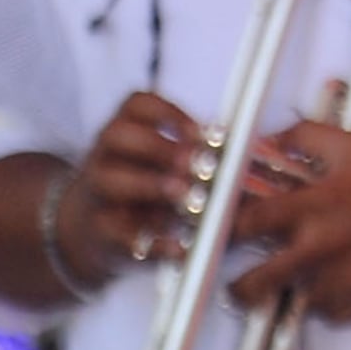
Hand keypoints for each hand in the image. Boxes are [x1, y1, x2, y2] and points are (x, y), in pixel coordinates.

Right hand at [64, 91, 209, 283]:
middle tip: (195, 163)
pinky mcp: (100, 232)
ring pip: (109, 180)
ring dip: (149, 184)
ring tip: (183, 195)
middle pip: (118, 136)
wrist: (93, 229)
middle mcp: (105, 155)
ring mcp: (97, 192)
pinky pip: (117, 233)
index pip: (138, 104)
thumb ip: (199, 153)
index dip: (168, 112)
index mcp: (125, 130)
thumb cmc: (144, 186)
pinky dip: (148, 240)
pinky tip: (177, 245)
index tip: (199, 131)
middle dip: (160, 147)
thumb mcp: (164, 163)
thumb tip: (257, 152)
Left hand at [225, 126, 350, 324]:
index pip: (249, 223)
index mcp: (315, 205)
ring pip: (292, 302)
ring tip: (294, 284)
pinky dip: (326, 304)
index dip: (227, 230)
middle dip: (241, 287)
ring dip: (290, 293)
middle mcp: (323, 246)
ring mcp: (343, 278)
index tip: (224, 234)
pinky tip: (334, 284)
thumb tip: (268, 140)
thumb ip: (304, 135)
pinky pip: (328, 314)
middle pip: (258, 281)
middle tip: (241, 284)